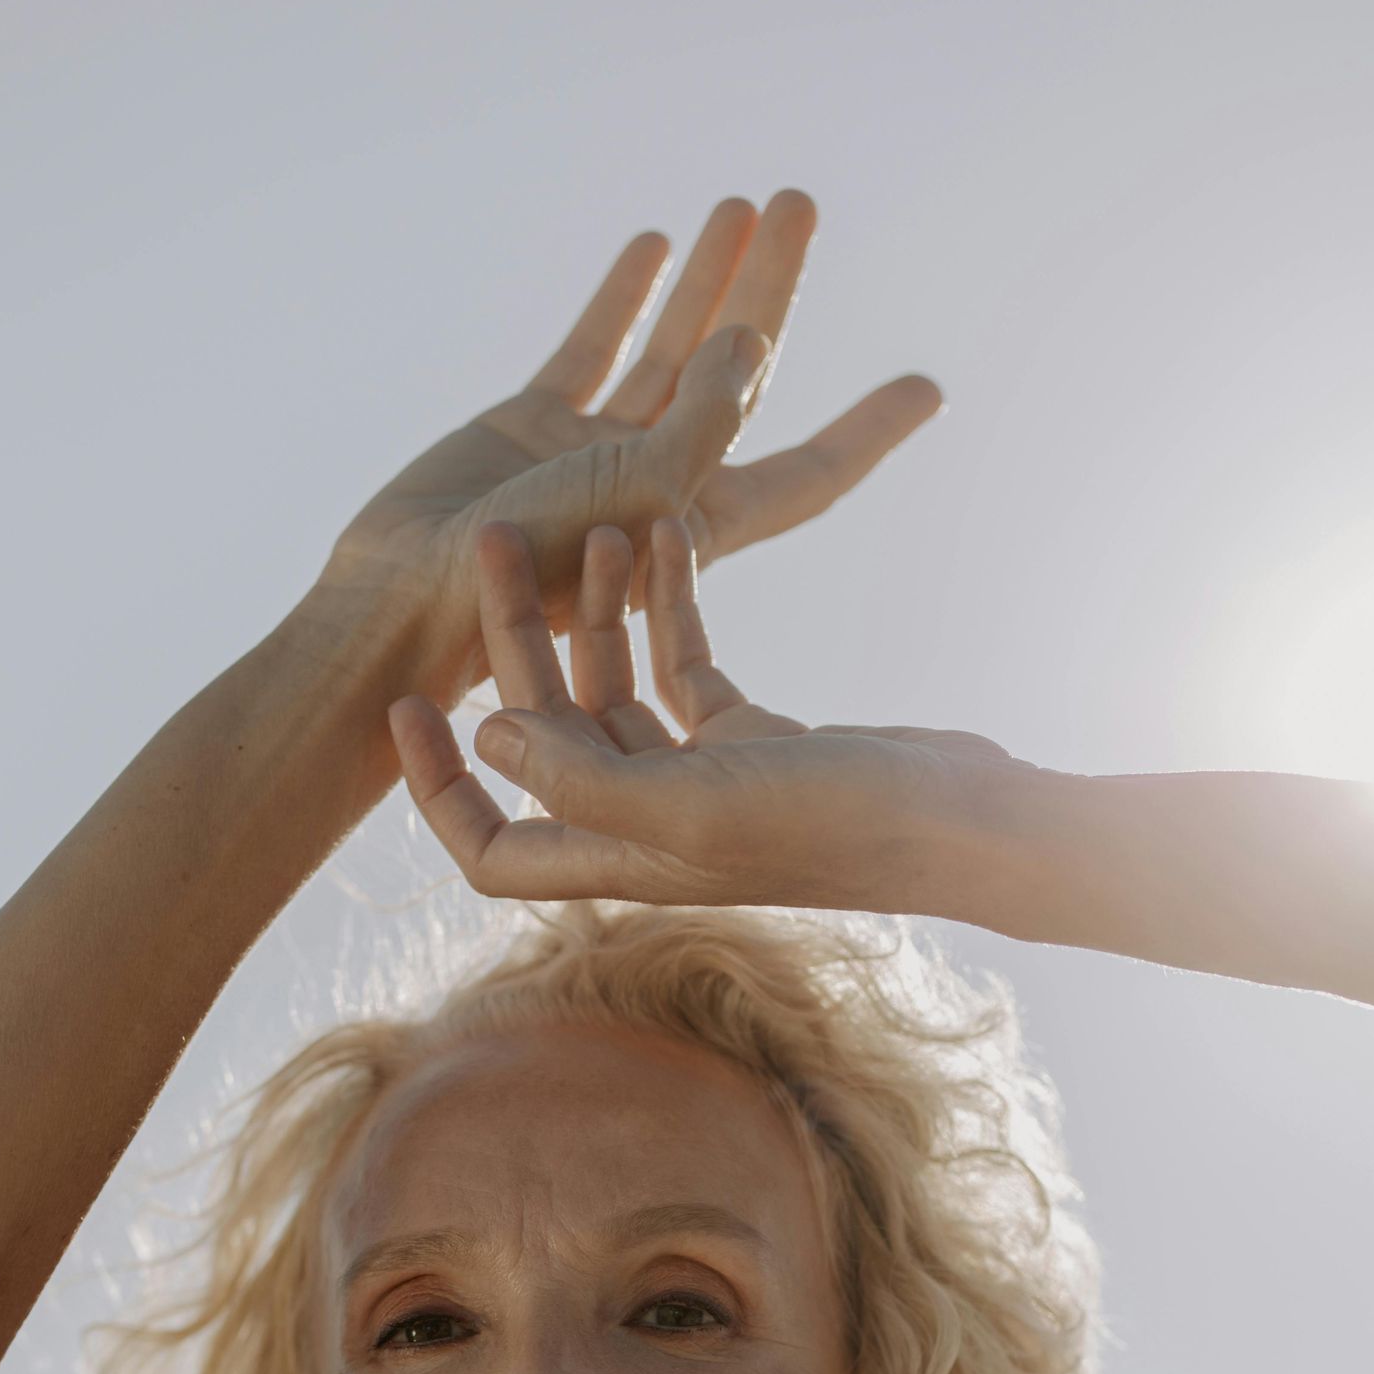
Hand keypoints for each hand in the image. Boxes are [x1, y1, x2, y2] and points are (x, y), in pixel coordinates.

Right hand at [317, 196, 941, 705]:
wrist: (404, 600)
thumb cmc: (524, 578)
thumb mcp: (639, 499)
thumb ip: (704, 419)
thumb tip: (756, 340)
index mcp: (698, 525)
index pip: (806, 473)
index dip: (867, 432)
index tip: (927, 390)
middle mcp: (654, 487)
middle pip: (736, 376)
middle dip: (772, 291)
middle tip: (802, 205)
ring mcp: (590, 454)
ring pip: (668, 349)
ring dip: (706, 277)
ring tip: (744, 203)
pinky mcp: (529, 427)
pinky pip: (594, 347)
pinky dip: (624, 297)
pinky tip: (656, 243)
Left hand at [387, 516, 1030, 916]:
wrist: (960, 822)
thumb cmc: (834, 829)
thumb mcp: (694, 809)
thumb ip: (585, 781)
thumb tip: (489, 732)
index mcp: (616, 859)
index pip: (491, 847)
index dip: (439, 788)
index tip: (412, 703)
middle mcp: (642, 824)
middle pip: (542, 737)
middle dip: (513, 640)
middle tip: (498, 533)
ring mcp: (693, 780)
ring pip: (607, 688)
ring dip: (590, 606)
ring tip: (593, 515)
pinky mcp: (745, 738)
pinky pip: (678, 662)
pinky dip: (663, 602)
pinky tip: (656, 530)